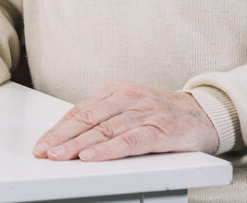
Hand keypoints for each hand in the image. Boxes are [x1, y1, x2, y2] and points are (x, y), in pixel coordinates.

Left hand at [32, 80, 218, 161]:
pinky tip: (93, 156)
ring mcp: (146, 112)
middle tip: (44, 151)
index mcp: (117, 90)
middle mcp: (129, 97)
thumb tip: (69, 136)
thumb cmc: (161, 114)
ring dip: (80, 144)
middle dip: (63, 136)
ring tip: (61, 156)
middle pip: (89, 118)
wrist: (203, 113)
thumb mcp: (129, 108)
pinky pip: (131, 140)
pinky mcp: (162, 129)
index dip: (59, 128)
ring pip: (106, 128)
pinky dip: (109, 149)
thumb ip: (105, 117)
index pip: (81, 110)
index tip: (42, 144)